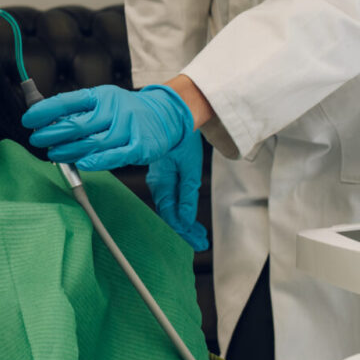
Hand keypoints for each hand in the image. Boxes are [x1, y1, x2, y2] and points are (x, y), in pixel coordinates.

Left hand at [23, 84, 192, 170]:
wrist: (166, 114)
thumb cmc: (125, 111)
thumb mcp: (102, 102)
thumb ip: (78, 112)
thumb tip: (46, 123)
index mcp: (101, 95)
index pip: (68, 101)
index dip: (45, 110)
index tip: (28, 119)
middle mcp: (114, 109)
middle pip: (77, 124)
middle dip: (52, 133)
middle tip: (37, 140)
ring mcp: (128, 127)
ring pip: (92, 142)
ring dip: (69, 150)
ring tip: (54, 154)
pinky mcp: (140, 146)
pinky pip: (115, 156)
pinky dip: (96, 161)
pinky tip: (81, 164)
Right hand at [146, 130, 208, 250]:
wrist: (173, 116)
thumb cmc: (182, 139)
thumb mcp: (189, 167)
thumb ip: (187, 195)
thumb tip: (186, 219)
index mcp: (162, 183)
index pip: (172, 216)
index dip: (185, 232)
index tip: (198, 243)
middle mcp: (158, 185)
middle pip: (170, 215)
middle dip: (186, 232)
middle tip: (201, 243)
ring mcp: (159, 181)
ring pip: (170, 209)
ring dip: (184, 223)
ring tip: (199, 234)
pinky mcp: (163, 177)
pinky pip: (170, 200)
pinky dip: (180, 211)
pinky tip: (188, 218)